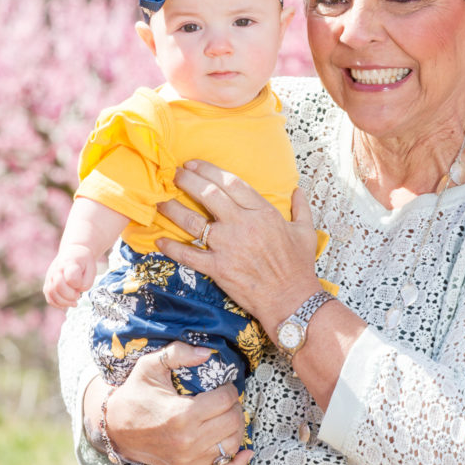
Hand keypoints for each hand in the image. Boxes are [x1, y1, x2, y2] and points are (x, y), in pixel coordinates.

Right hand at [43, 247, 96, 307]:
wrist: (74, 252)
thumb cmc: (84, 261)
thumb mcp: (92, 267)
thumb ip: (87, 281)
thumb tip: (78, 291)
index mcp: (69, 263)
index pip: (70, 277)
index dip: (77, 284)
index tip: (82, 285)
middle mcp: (57, 269)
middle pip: (58, 286)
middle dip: (69, 296)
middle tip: (78, 296)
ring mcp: (50, 276)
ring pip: (51, 293)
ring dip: (63, 302)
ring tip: (74, 303)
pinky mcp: (48, 283)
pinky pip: (48, 297)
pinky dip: (56, 304)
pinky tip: (66, 305)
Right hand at [91, 341, 250, 464]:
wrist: (114, 428)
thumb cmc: (135, 395)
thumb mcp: (150, 366)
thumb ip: (178, 353)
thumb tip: (206, 352)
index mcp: (182, 414)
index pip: (226, 399)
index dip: (230, 389)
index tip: (224, 386)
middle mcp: (188, 441)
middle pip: (233, 421)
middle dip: (235, 407)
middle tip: (226, 400)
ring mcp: (189, 461)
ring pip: (232, 444)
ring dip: (236, 428)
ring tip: (228, 417)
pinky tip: (245, 453)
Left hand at [156, 160, 321, 333]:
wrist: (291, 299)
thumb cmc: (299, 266)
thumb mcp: (306, 232)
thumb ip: (300, 208)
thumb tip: (297, 190)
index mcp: (262, 212)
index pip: (231, 182)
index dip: (209, 170)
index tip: (194, 164)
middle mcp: (242, 224)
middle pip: (208, 194)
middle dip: (188, 180)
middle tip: (175, 174)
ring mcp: (228, 246)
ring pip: (193, 221)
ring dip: (173, 209)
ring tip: (160, 200)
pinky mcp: (218, 268)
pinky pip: (189, 255)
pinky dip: (172, 247)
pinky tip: (159, 240)